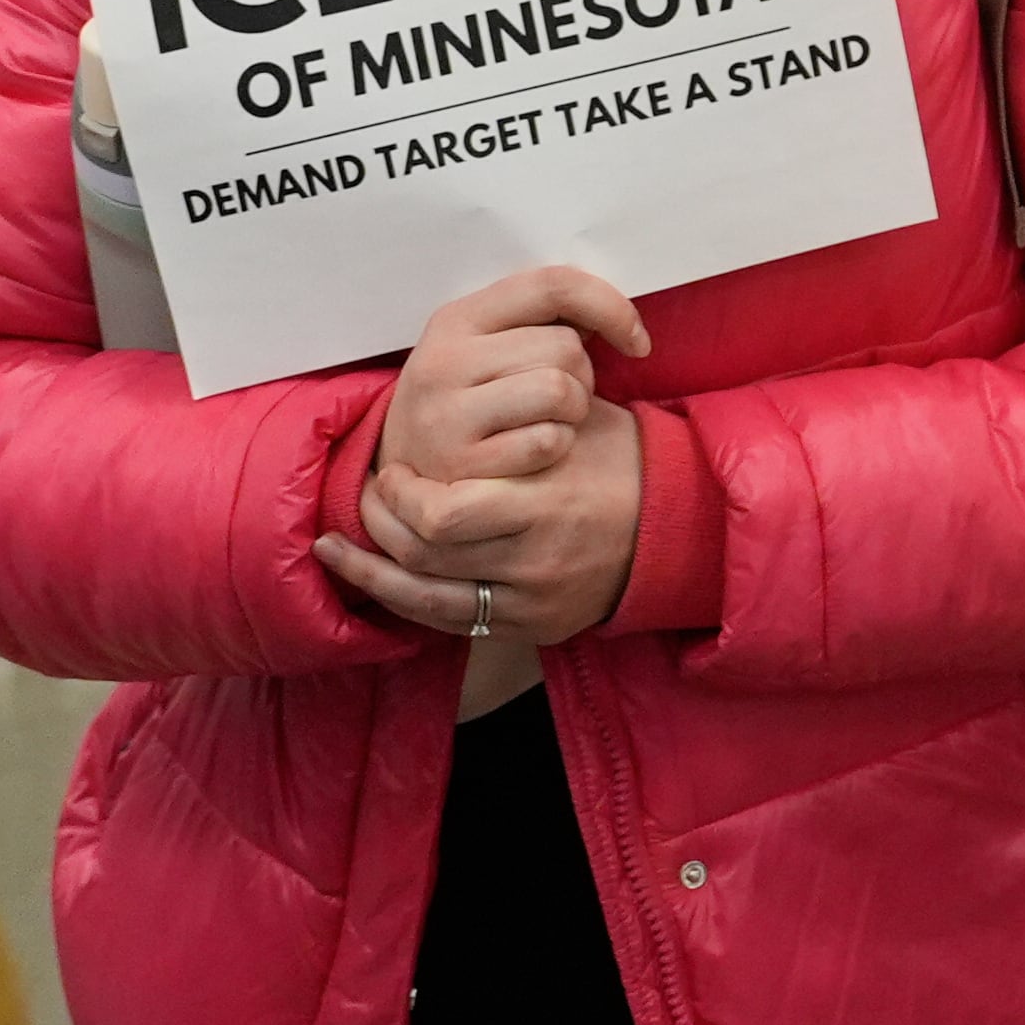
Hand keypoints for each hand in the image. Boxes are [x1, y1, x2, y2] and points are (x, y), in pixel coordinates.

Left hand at [324, 407, 644, 649]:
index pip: (443, 514)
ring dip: (376, 566)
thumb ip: (514, 422)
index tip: (394, 469)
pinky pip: (453, 621)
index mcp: (548, 502)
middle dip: (384, 523)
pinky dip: (402, 600)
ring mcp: (535, 600)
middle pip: (426, 555)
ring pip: (427, 596)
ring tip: (342, 544)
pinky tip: (370, 580)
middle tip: (372, 494)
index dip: (402, 494)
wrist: (682, 525)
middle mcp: (538, 559)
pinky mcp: (534, 626)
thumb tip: (442, 397)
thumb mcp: (577, 423)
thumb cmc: (621, 461)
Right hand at [380, 266, 648, 486]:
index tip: (637, 341)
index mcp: (456, 319)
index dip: (612, 307)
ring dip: (574, 411)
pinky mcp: (459, 465)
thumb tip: (621, 316)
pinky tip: (534, 452)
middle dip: (583, 373)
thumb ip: (543, 320)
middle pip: (564, 347)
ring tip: (550, 420)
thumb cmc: (474, 397)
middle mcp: (442, 361)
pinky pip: (546, 441)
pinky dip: (557, 446)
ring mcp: (445, 415)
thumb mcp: (490, 346)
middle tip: (560, 396)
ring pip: (559, 390)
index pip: (554, 284)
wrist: (408, 468)